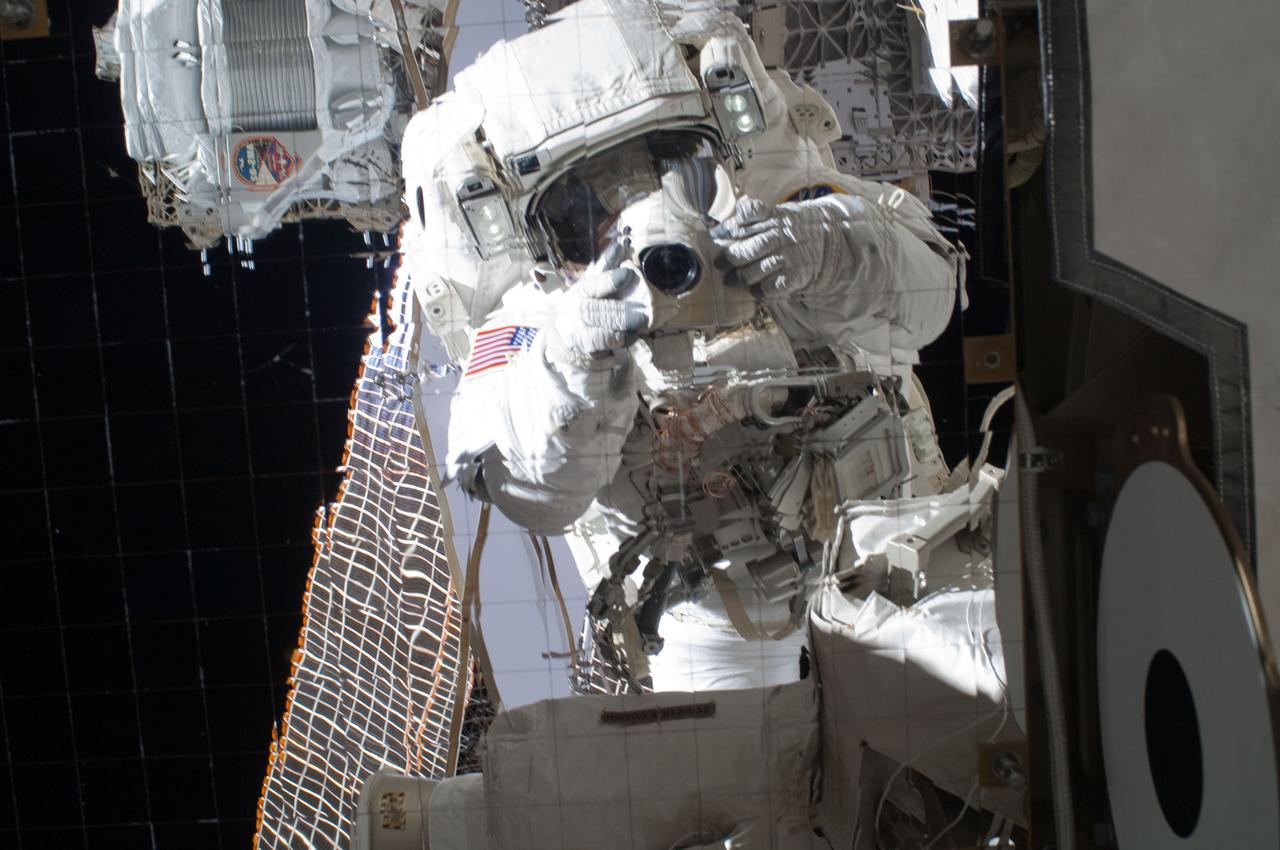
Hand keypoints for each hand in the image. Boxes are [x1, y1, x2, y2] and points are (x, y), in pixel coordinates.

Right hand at [544, 242, 646, 366]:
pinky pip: (609, 348)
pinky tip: (632, 336)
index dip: (609, 280)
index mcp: (581, 293)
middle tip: (643, 313)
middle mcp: (579, 313)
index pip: (593, 286)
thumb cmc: (582, 304)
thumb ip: (606, 267)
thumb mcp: (590, 284)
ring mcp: (582, 334)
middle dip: (623, 313)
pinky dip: (623, 342)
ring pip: (606, 334)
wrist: (563, 337)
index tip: (626, 274)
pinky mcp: (589, 350)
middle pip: (601, 313)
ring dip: (625, 329)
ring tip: (640, 324)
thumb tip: (622, 245)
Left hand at [711, 196, 854, 295]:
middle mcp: (782, 234)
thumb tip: (719, 230)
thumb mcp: (776, 213)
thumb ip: (750, 218)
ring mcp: (791, 255)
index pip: (750, 213)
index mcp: (774, 216)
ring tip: (732, 281)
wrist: (830, 239)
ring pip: (761, 267)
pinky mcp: (799, 274)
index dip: (731, 226)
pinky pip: (777, 286)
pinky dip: (763, 291)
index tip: (717, 236)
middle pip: (752, 246)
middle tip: (720, 265)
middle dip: (732, 258)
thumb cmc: (793, 228)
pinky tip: (755, 292)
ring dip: (744, 276)